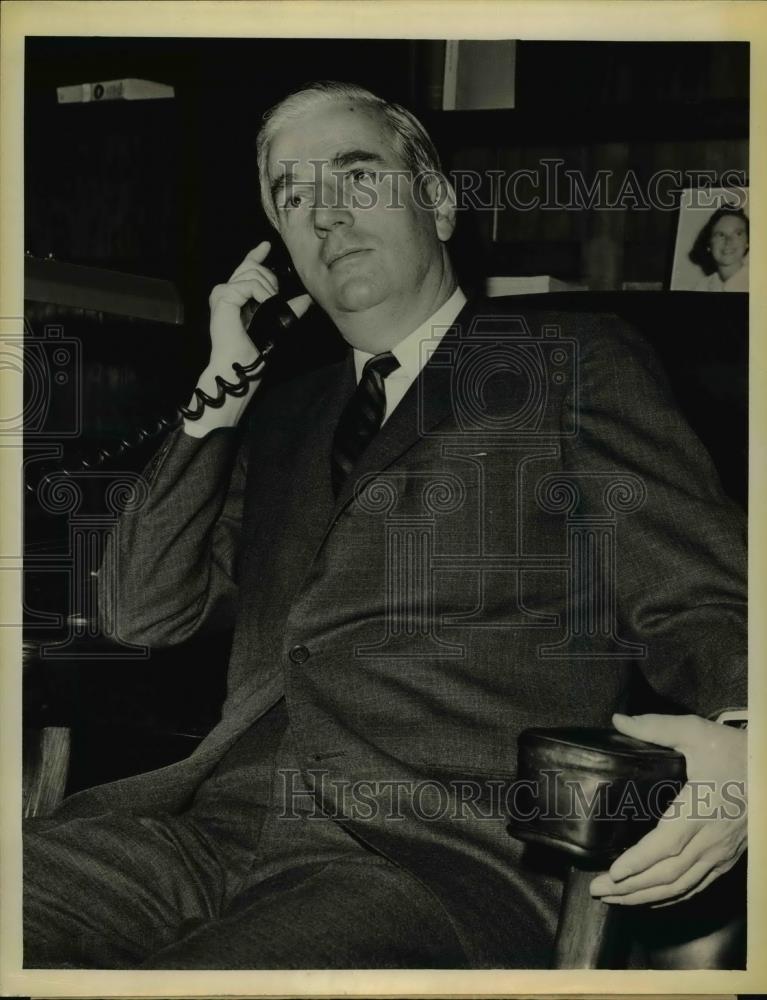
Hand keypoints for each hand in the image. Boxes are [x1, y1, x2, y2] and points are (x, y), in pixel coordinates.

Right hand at [207, 241, 311, 366]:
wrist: (241, 364)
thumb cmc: (254, 348)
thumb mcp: (276, 322)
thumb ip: (288, 308)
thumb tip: (307, 298)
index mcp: (235, 296)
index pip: (245, 268)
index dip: (256, 255)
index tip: (267, 245)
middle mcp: (225, 291)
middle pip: (253, 268)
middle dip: (270, 280)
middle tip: (275, 299)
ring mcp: (222, 292)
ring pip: (254, 274)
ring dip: (268, 290)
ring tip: (269, 307)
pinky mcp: (223, 296)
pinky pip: (250, 284)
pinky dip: (263, 294)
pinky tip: (264, 304)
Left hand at [589, 712, 746, 906]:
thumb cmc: (734, 751)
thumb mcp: (695, 731)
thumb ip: (656, 727)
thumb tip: (618, 721)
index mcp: (699, 808)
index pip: (666, 844)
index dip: (639, 862)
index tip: (613, 874)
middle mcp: (710, 838)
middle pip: (668, 873)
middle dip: (631, 887)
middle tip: (597, 891)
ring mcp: (719, 852)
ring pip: (682, 885)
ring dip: (646, 897)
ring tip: (615, 900)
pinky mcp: (726, 858)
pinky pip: (698, 886)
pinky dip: (673, 898)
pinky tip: (652, 900)